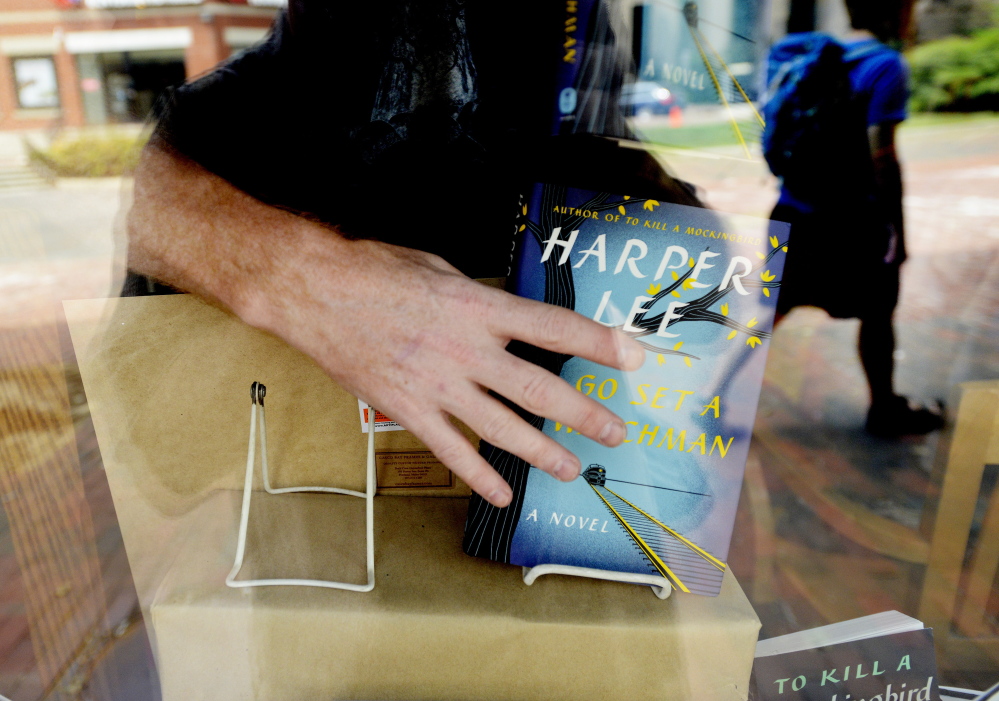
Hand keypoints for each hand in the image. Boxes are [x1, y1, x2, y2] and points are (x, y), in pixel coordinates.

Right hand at [245, 234, 644, 507]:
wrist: (313, 291)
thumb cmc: (375, 270)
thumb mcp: (439, 269)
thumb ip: (479, 300)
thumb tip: (508, 319)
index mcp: (478, 307)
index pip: (554, 327)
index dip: (600, 343)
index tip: (635, 356)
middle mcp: (466, 349)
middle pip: (540, 388)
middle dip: (585, 414)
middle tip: (616, 432)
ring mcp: (437, 384)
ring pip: (502, 428)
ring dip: (543, 452)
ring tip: (573, 469)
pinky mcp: (407, 408)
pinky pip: (450, 449)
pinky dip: (477, 474)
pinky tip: (500, 492)